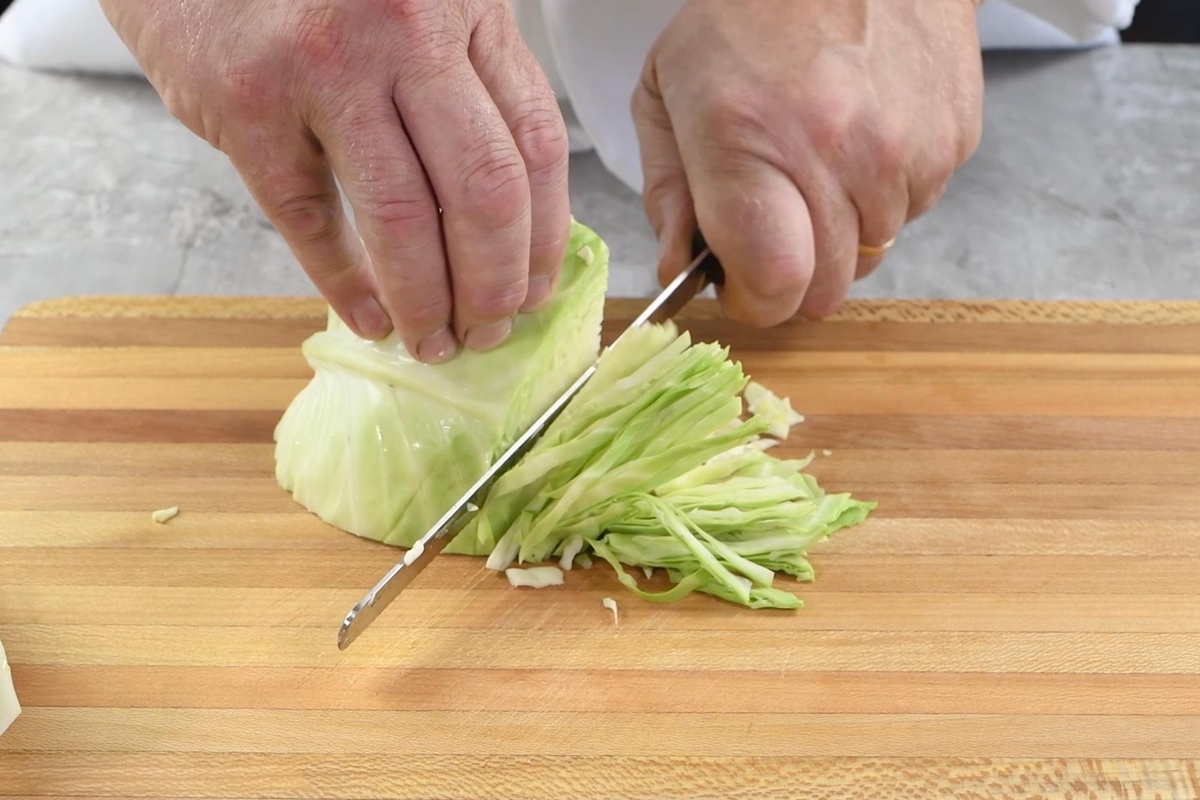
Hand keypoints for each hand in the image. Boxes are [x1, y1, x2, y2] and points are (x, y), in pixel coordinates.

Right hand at [100, 0, 570, 360]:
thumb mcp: (425, 7)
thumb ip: (473, 87)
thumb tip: (515, 219)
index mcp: (466, 11)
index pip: (535, 148)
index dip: (544, 238)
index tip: (536, 292)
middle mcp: (408, 36)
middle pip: (483, 194)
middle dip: (493, 287)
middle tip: (488, 333)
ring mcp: (326, 70)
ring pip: (402, 220)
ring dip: (425, 301)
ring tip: (433, 343)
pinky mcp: (250, 104)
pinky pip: (309, 218)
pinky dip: (344, 283)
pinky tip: (368, 318)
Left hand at [633, 0, 983, 323]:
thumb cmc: (748, 14)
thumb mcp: (667, 91)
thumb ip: (668, 193)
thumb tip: (682, 268)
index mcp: (747, 138)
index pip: (772, 284)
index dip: (752, 302)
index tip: (737, 286)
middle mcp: (832, 150)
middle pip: (825, 289)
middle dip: (791, 279)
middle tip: (772, 232)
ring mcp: (902, 148)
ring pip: (871, 254)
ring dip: (839, 232)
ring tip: (816, 163)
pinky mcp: (951, 141)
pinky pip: (912, 211)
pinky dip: (881, 195)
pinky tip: (858, 139)